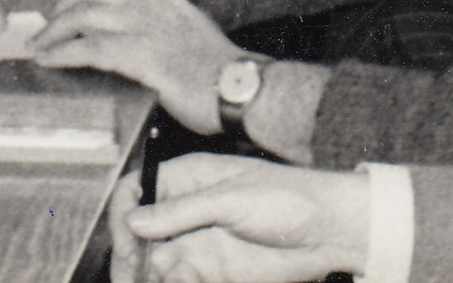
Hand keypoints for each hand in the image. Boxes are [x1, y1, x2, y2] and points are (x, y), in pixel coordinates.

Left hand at [32, 0, 241, 133]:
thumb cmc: (215, 72)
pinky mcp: (141, 54)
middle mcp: (148, 2)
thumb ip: (152, 29)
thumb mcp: (183, 34)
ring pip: (80, 16)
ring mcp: (144, 26)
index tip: (60, 14)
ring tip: (38, 49)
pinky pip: (88, 48)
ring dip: (52, 33)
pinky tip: (50, 62)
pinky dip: (62, 53)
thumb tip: (120, 41)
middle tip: (44, 32)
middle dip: (58, 10)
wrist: (242, 89)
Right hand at [116, 155, 373, 282]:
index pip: (136, 192)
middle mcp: (186, 212)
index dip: (123, 216)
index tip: (127, 242)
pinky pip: (176, 280)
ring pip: (152, 263)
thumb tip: (135, 220)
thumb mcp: (233, 199)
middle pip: (137, 233)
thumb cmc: (288, 200)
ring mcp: (197, 243)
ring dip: (142, 277)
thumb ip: (183, 211)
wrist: (329, 233)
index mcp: (187, 179)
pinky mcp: (210, 271)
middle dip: (127, 256)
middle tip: (129, 277)